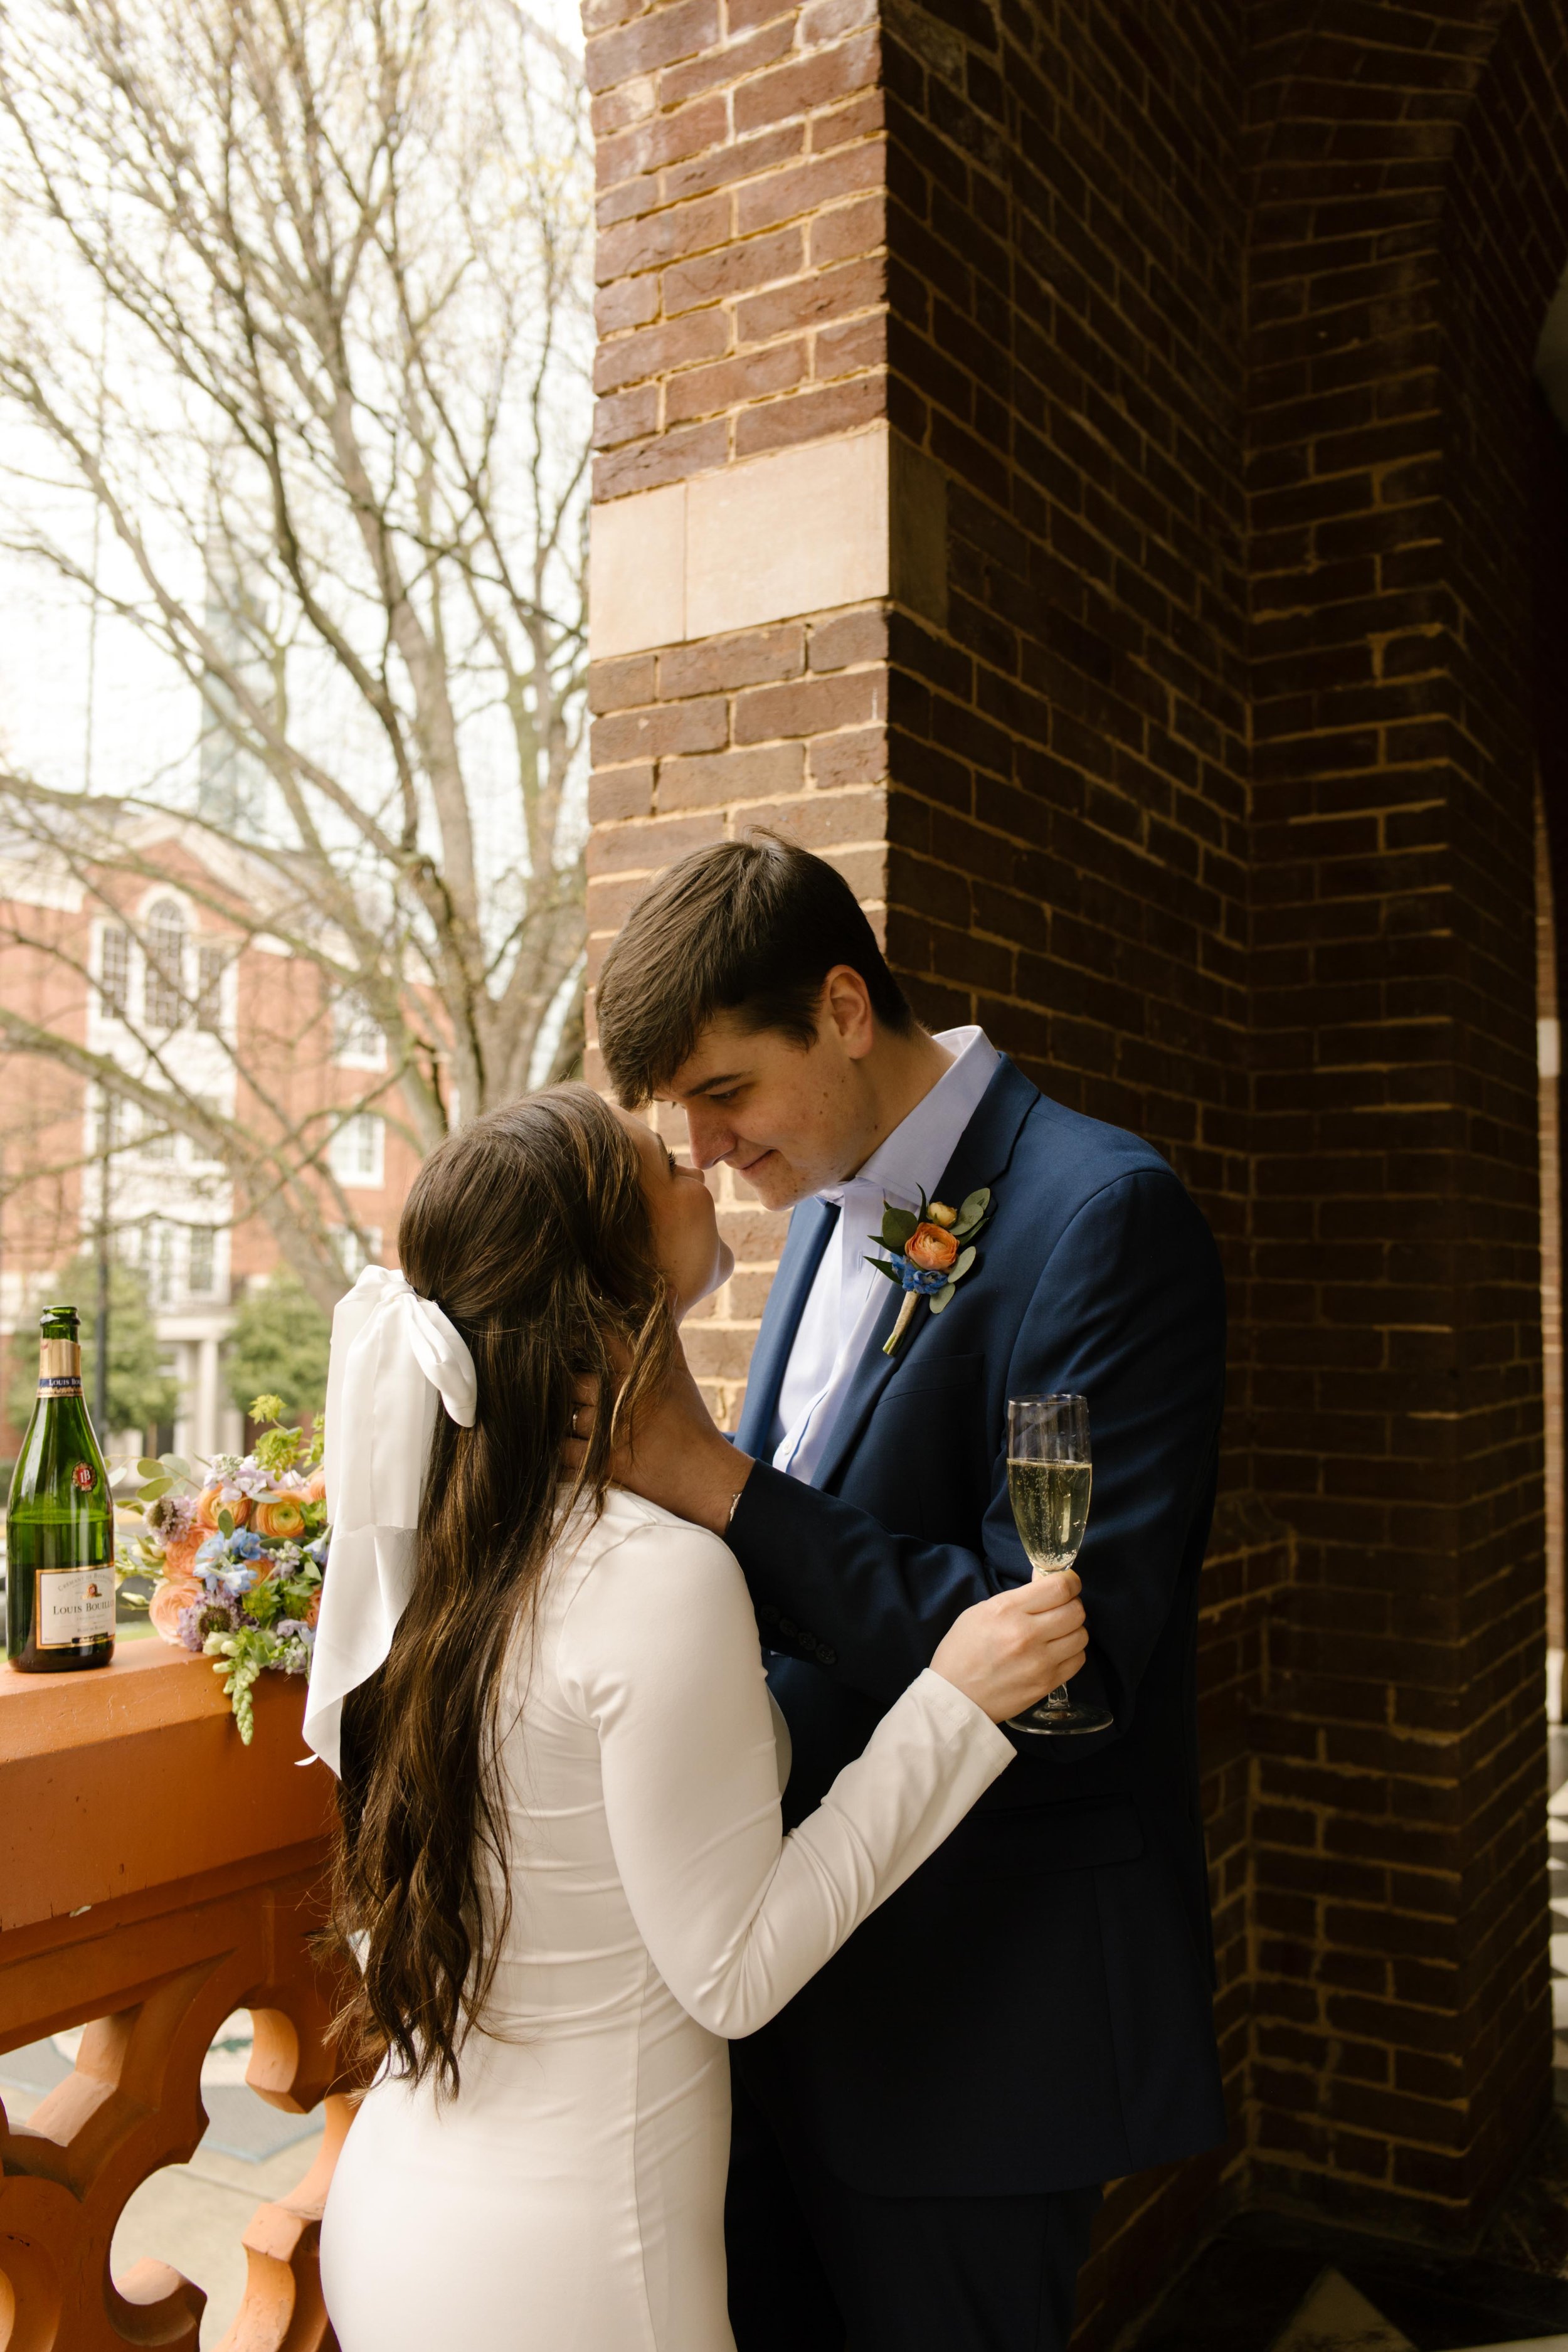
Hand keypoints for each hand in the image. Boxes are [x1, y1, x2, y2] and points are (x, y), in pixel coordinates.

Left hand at [567, 1343, 753, 1535]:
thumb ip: (665, 1337)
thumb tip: (661, 1295)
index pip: (600, 1339)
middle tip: (575, 1399)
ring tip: (575, 1428)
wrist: (705, 1476)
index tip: (566, 1339)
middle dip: (571, 1390)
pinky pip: (565, 1454)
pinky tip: (569, 1453)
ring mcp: (610, 1431)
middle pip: (573, 1381)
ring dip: (566, 1424)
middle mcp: (622, 1397)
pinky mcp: (604, 1464)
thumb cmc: (691, 1424)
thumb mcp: (680, 1375)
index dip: (581, 1337)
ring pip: (568, 1418)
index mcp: (640, 1372)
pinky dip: (562, 1456)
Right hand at [929, 1573, 1087, 1722]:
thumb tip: (1045, 1580)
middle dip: (1072, 1604)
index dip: (1069, 1581)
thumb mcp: (981, 1611)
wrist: (955, 1697)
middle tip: (1060, 1609)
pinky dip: (1072, 1652)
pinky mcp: (1047, 1684)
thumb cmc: (962, 1651)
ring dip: (1073, 1630)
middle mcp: (1027, 1634)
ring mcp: (1040, 1662)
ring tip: (1057, 1633)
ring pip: (1082, 1635)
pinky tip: (1057, 1652)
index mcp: (1007, 1610)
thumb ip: (1018, 1597)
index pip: (1059, 1587)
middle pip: (1076, 1610)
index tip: (1067, 1583)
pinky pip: (1078, 1660)